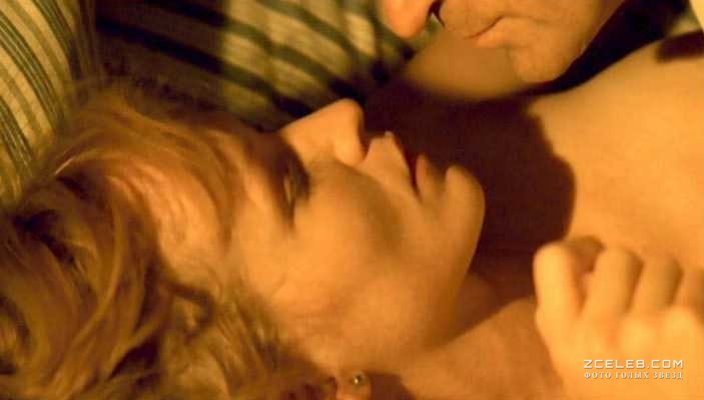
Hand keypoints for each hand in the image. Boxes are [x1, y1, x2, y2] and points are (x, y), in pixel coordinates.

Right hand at [533, 238, 703, 399]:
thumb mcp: (577, 371)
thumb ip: (568, 321)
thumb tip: (589, 267)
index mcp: (564, 341)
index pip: (551, 259)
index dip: (578, 250)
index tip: (595, 262)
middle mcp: (597, 331)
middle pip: (616, 256)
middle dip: (636, 271)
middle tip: (649, 302)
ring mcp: (644, 327)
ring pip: (662, 262)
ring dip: (674, 282)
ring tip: (678, 320)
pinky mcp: (688, 323)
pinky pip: (697, 279)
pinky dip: (702, 296)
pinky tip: (698, 328)